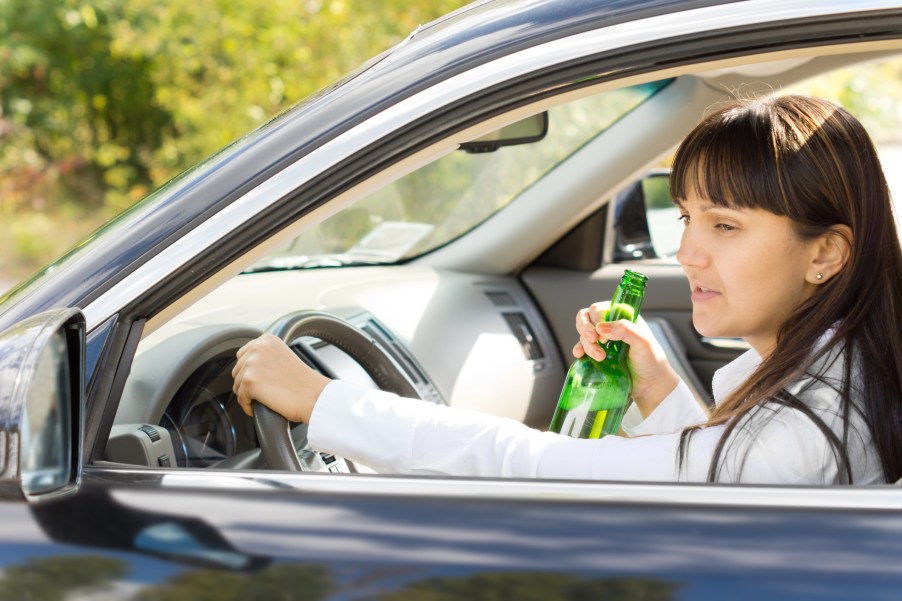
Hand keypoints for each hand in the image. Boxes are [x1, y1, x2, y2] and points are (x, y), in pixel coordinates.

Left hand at [232, 333, 330, 422]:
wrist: (314, 396)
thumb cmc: (303, 382)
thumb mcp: (283, 357)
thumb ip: (265, 356)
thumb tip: (247, 365)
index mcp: (267, 339)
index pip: (243, 354)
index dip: (250, 371)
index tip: (260, 380)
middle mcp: (258, 347)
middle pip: (237, 370)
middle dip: (247, 383)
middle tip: (263, 392)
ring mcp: (252, 363)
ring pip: (237, 385)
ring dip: (247, 395)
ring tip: (264, 399)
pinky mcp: (250, 381)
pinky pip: (240, 398)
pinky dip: (248, 406)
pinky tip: (261, 407)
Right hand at [573, 301, 678, 416]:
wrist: (650, 386)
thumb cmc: (652, 362)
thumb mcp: (644, 342)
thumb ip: (625, 330)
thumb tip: (601, 327)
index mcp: (622, 318)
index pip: (601, 308)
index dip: (597, 318)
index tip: (603, 334)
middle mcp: (611, 327)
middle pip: (586, 317)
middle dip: (586, 328)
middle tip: (593, 338)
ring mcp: (602, 342)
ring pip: (583, 334)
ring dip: (587, 344)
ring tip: (600, 357)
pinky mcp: (596, 356)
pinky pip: (581, 348)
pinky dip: (578, 350)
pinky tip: (579, 355)